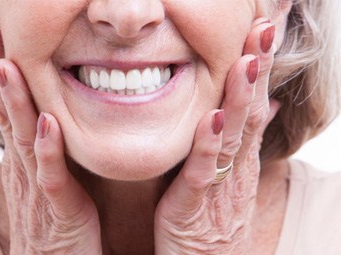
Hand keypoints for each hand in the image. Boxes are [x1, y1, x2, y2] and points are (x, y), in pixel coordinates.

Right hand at [0, 21, 101, 253]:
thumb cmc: (56, 221)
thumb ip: (46, 149)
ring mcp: (37, 187)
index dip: (1, 70)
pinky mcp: (58, 209)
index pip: (8, 106)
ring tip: (7, 63)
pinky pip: (51, 176)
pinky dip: (48, 149)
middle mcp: (24, 167)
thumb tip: (48, 118)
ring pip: (23, 137)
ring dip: (15, 100)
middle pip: (6, 111)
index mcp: (24, 158)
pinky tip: (47, 123)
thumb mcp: (47, 178)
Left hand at [154, 18, 279, 253]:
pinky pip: (204, 171)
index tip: (265, 28)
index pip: (255, 102)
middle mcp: (236, 166)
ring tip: (248, 60)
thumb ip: (241, 141)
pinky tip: (213, 118)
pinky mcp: (196, 205)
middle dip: (258, 68)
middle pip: (251, 111)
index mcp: (239, 156)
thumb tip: (265, 106)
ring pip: (233, 135)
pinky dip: (209, 144)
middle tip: (266, 27)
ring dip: (241, 96)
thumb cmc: (213, 220)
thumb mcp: (230, 176)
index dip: (260, 66)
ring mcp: (219, 184)